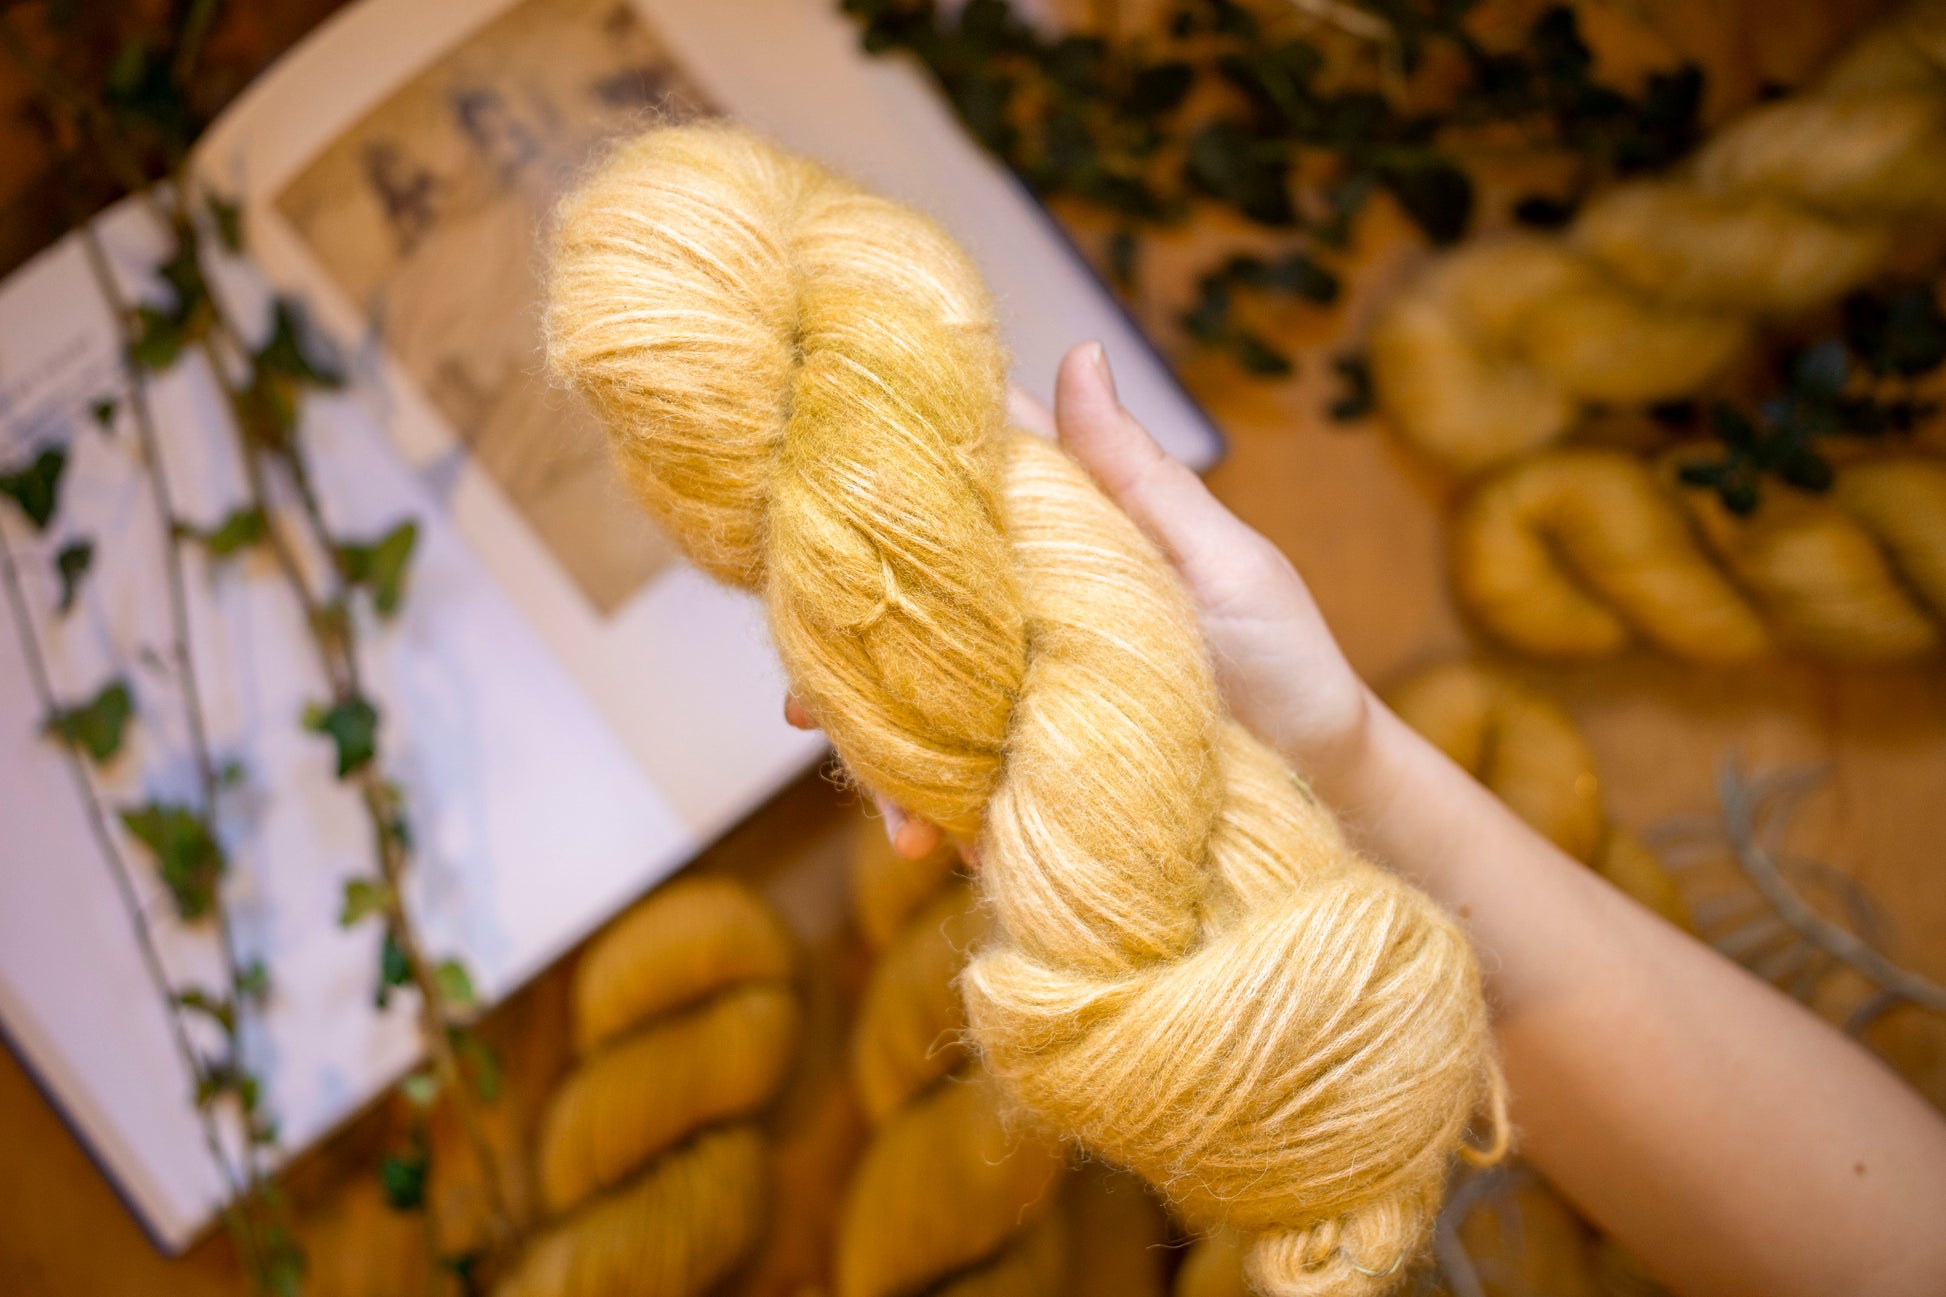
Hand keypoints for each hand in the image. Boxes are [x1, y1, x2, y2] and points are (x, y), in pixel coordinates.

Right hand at [789, 341, 1374, 857]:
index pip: (954, 495)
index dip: (875, 493)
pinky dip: (932, 818)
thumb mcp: (1219, 559)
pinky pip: (956, 788)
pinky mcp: (1027, 770)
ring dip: (882, 757)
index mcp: (1062, 537)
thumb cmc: (1284, 653)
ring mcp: (1019, 695)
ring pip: (913, 710)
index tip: (809, 508)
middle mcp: (1023, 612)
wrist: (1324, 778)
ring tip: (890, 816)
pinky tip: (930, 849)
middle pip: (905, 618)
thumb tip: (1076, 348)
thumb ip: (1135, 473)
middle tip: (803, 707)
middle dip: (846, 660)